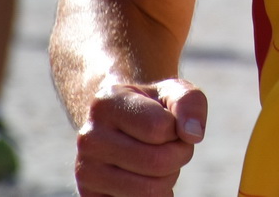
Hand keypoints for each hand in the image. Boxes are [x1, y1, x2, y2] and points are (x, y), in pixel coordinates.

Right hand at [73, 78, 206, 196]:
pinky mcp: (90, 196)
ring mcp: (86, 170)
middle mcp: (89, 137)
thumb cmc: (154, 107)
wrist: (120, 123)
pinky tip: (144, 179)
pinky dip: (155, 195)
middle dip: (179, 155)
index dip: (176, 129)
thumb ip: (189, 102)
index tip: (168, 122)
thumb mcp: (174, 92)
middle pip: (157, 163)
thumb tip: (192, 134)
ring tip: (157, 161)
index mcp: (106, 103)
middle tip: (171, 145)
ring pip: (150, 191)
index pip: (159, 128)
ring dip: (168, 178)